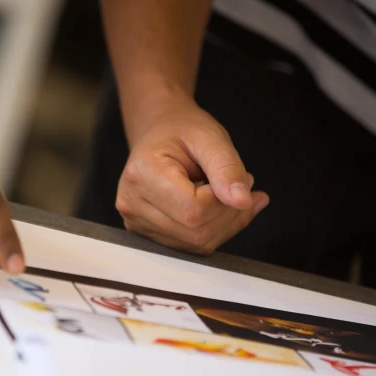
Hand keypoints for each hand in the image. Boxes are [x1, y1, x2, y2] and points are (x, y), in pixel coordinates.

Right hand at [116, 95, 268, 253]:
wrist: (159, 133)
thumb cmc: (182, 130)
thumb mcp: (210, 137)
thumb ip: (227, 168)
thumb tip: (242, 201)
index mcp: (142, 174)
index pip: (193, 210)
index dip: (224, 201)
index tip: (240, 178)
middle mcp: (132, 203)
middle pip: (195, 232)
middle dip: (229, 213)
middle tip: (243, 185)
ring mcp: (136, 221)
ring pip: (196, 243)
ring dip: (226, 224)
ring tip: (230, 193)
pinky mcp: (146, 232)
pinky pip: (190, 245)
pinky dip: (216, 230)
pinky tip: (222, 208)